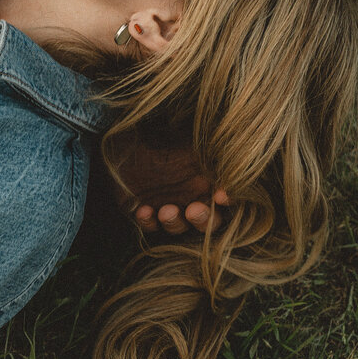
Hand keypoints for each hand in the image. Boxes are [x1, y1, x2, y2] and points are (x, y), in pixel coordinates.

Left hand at [108, 134, 229, 236]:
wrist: (127, 136)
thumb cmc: (163, 132)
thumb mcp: (187, 135)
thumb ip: (208, 145)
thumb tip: (227, 143)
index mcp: (210, 179)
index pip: (227, 196)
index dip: (230, 198)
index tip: (221, 195)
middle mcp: (195, 199)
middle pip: (210, 221)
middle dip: (204, 218)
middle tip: (193, 210)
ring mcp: (173, 208)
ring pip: (181, 226)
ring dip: (175, 221)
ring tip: (165, 210)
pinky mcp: (149, 214)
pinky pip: (152, 226)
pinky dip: (149, 221)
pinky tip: (143, 211)